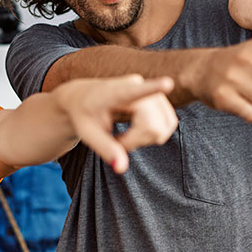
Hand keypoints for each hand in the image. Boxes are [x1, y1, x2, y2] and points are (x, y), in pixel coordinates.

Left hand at [56, 75, 177, 173]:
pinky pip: (168, 124)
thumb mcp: (87, 133)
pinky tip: (136, 131)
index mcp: (115, 92)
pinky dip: (154, 134)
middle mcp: (137, 85)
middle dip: (137, 141)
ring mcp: (152, 91)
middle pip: (153, 126)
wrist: (84, 96)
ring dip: (147, 139)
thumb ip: (104, 148)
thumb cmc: (83, 113)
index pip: (135, 91)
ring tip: (126, 135)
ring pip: (164, 126)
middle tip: (117, 142)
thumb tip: (121, 168)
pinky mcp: (161, 99)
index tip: (168, 83)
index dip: (154, 87)